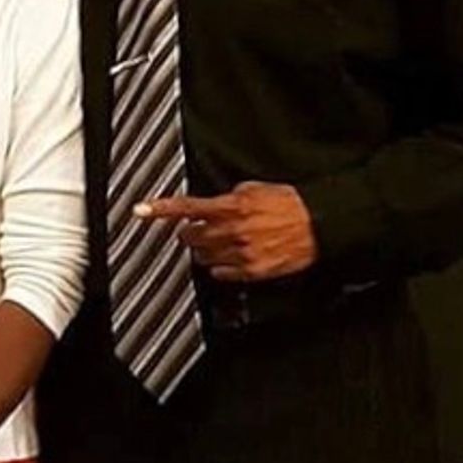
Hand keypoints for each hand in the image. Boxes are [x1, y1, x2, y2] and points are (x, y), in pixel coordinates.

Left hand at [135, 181, 317, 282]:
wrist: (319, 224)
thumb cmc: (291, 204)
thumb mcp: (257, 188)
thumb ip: (231, 196)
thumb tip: (215, 204)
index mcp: (232, 206)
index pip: (188, 207)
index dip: (162, 209)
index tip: (142, 210)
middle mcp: (232, 231)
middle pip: (190, 236)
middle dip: (189, 233)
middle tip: (196, 230)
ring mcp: (241, 253)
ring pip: (203, 257)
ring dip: (205, 250)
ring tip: (220, 243)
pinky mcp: (251, 271)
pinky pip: (221, 273)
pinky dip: (220, 266)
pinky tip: (230, 258)